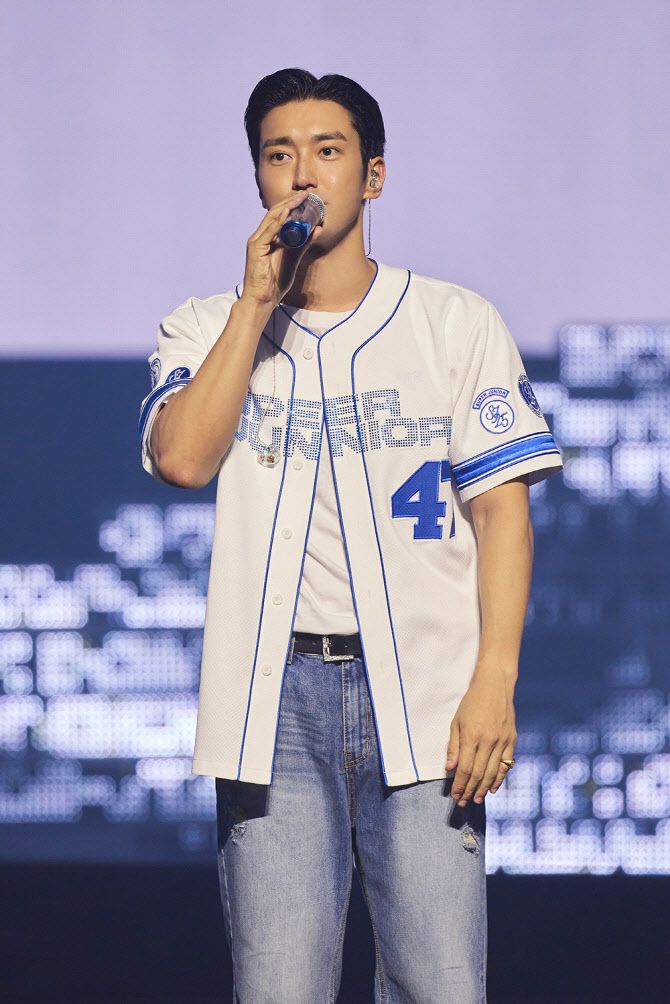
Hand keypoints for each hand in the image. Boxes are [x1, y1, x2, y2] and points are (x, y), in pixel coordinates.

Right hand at [240, 191, 323, 309]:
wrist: (263, 299)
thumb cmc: (275, 282)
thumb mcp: (294, 259)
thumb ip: (304, 244)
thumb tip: (317, 229)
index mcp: (268, 238)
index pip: (280, 215)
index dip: (293, 205)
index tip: (307, 198)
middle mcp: (261, 236)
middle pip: (275, 213)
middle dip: (291, 201)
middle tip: (306, 194)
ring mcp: (257, 241)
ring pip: (272, 219)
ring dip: (286, 207)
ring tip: (300, 199)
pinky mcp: (255, 249)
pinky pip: (268, 232)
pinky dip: (278, 222)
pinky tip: (287, 213)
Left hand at [445, 664, 516, 805]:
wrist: (495, 686)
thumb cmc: (471, 703)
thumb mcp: (456, 722)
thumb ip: (453, 746)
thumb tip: (449, 769)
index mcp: (471, 736)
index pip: (464, 768)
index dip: (459, 784)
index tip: (455, 795)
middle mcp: (488, 741)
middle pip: (478, 773)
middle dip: (469, 790)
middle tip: (463, 802)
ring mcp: (502, 741)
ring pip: (492, 772)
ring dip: (484, 788)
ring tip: (477, 799)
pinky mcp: (512, 740)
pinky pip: (505, 764)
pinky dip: (499, 778)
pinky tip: (492, 788)